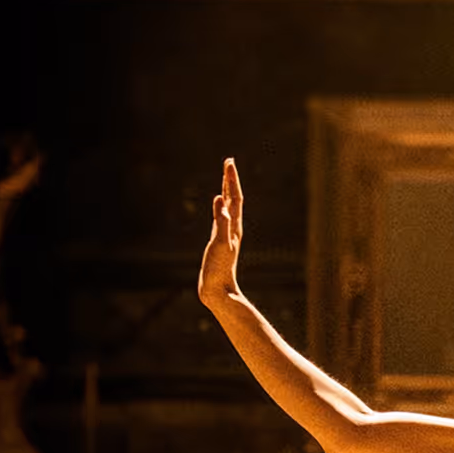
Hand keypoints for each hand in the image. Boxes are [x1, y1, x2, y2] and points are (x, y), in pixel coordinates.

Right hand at [198, 157, 243, 305]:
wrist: (219, 291)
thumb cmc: (219, 269)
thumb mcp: (220, 244)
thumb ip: (222, 222)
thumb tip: (221, 200)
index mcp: (234, 226)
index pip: (235, 197)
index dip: (231, 179)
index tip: (229, 162)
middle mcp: (233, 228)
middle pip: (234, 199)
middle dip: (230, 180)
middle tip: (228, 162)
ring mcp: (227, 234)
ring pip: (229, 208)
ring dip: (227, 191)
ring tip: (225, 179)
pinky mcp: (220, 242)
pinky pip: (221, 219)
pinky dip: (220, 208)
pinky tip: (218, 207)